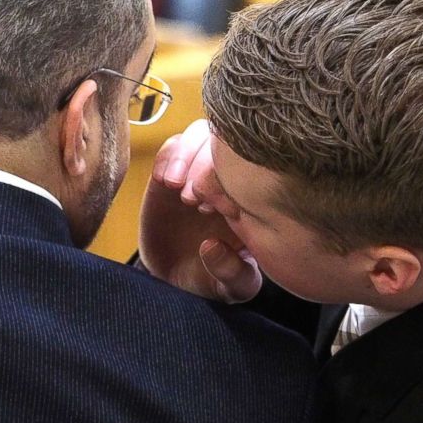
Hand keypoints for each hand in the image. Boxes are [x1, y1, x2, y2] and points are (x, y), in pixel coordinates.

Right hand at [138, 120, 262, 302]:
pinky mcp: (171, 170)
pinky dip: (168, 156)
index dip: (239, 180)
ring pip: (201, 134)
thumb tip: (212, 247)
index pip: (259, 164)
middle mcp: (230, 178)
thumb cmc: (212, 279)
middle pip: (230, 140)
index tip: (223, 211)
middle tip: (194, 201)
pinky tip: (163, 182)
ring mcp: (200, 170)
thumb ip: (232, 274)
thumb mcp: (231, 288)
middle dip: (208, 165)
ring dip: (186, 156)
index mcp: (254, 199)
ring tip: (175, 186)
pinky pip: (173, 144)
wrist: (175, 276)